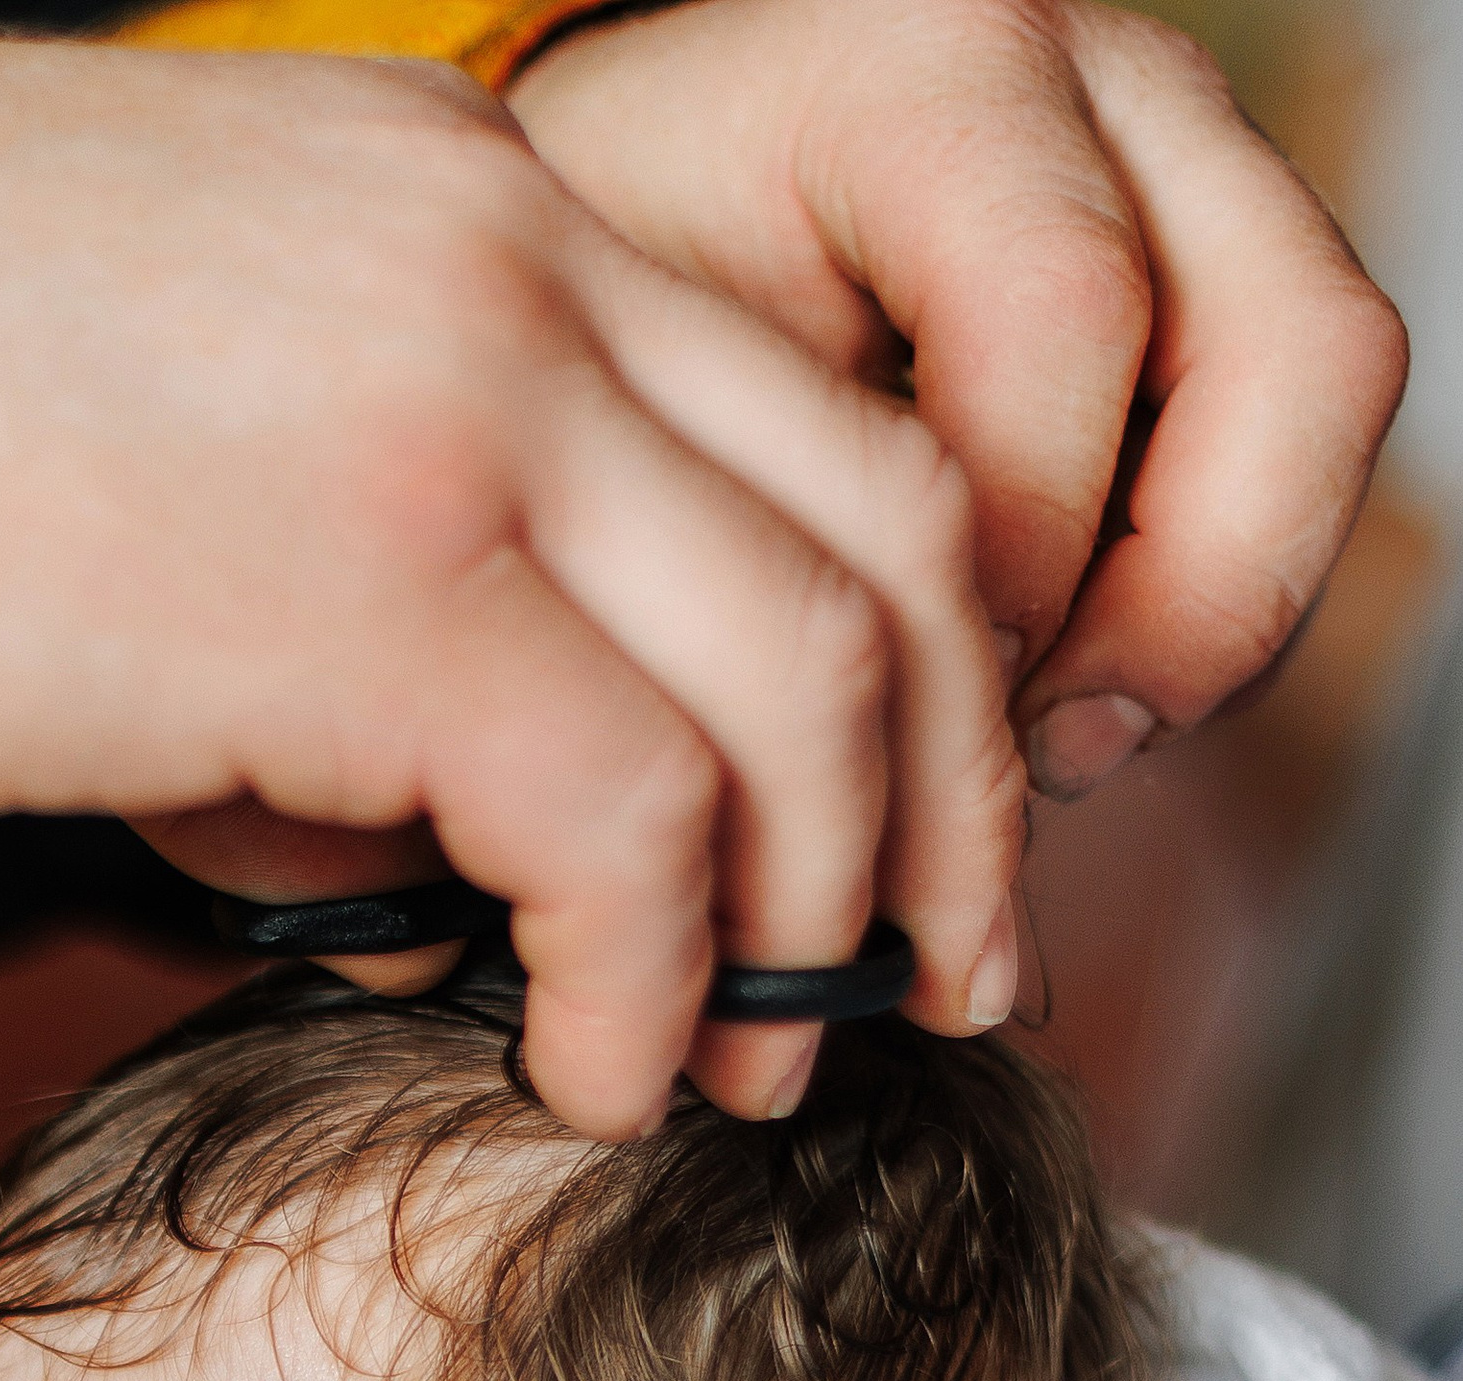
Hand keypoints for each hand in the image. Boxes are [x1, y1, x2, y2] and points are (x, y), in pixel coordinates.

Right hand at [0, 40, 1022, 1137]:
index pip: (818, 425)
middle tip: (924, 992)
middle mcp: (522, 262)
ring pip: (814, 685)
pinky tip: (593, 1081)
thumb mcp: (175, 449)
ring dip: (815, 920)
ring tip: (747, 1079)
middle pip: (890, 545)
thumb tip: (444, 899)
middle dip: (945, 806)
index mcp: (480, 204)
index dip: (912, 667)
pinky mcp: (381, 575)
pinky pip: (639, 817)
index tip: (892, 846)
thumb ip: (365, 601)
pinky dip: (655, 980)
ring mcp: (469, 401)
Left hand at [512, 0, 1407, 801]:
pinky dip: (1196, 605)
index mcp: (923, 78)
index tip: (909, 690)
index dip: (1017, 553)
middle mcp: (1098, 92)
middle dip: (1182, 609)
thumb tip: (847, 753)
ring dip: (1212, 617)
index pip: (1066, 313)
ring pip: (1326, 401)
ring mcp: (1183, 168)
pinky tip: (1055, 683)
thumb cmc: (602, 299)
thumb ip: (751, 512)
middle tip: (1037, 749)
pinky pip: (1293, 454)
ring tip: (1049, 735)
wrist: (614, 214)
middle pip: (1294, 351)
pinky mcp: (1214, 268)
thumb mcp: (624, 384)